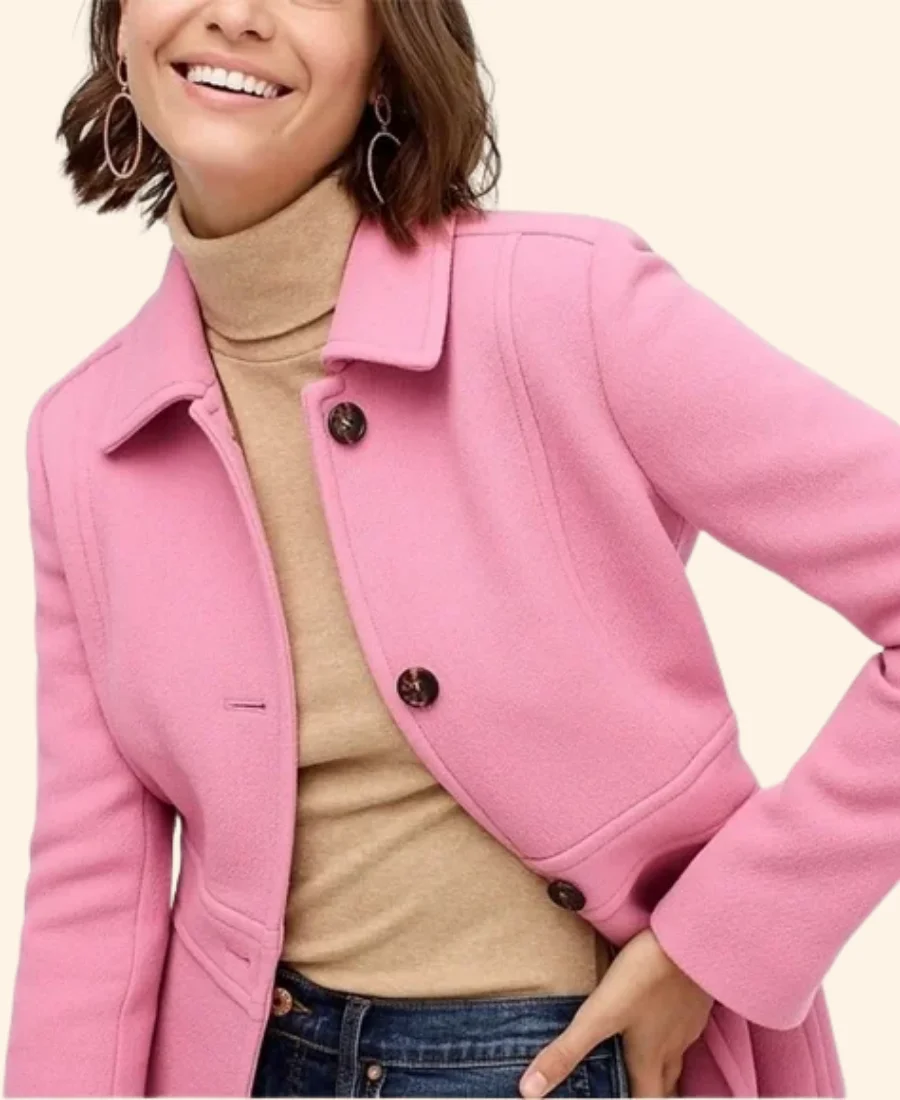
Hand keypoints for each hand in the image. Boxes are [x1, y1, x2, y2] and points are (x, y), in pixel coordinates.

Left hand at [518, 927, 713, 1097]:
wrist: (692, 943)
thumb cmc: (645, 979)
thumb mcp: (600, 1015)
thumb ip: (566, 1051)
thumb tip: (530, 1090)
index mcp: (649, 1058)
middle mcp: (672, 1047)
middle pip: (666, 1084)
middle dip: (652, 1092)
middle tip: (634, 1090)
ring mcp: (688, 1022)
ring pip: (677, 1056)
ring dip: (663, 1065)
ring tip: (646, 1061)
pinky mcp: (695, 998)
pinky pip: (686, 1026)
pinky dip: (673, 1031)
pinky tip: (663, 1016)